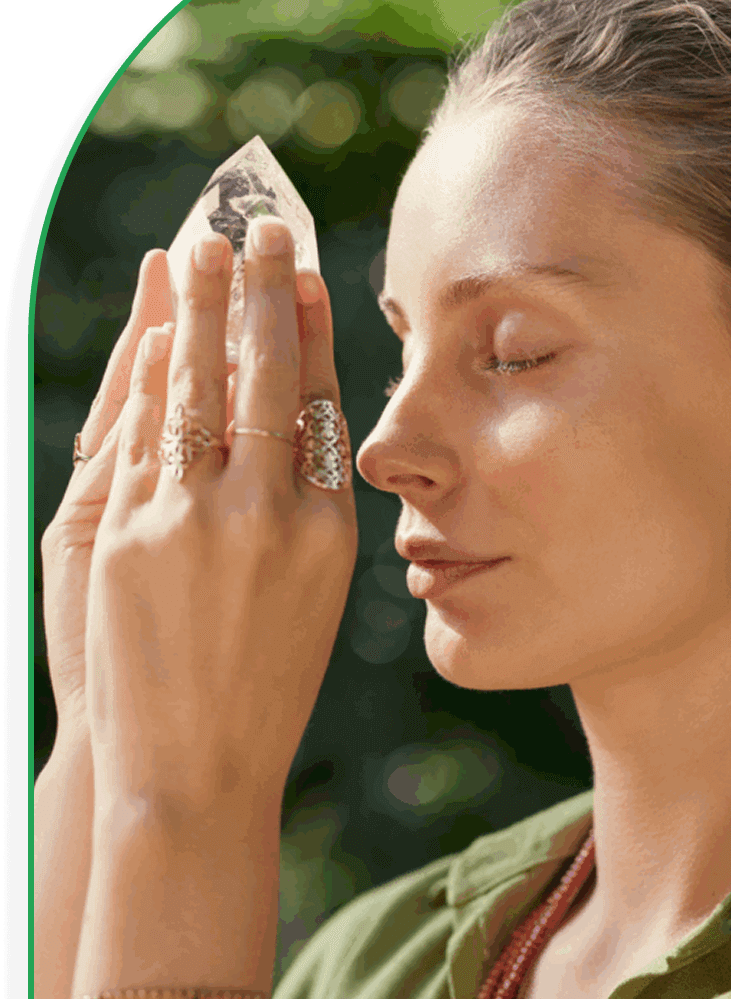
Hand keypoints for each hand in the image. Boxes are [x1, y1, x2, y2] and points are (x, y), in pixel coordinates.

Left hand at [39, 249, 312, 739]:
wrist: (199, 774)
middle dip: (260, 289)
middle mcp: (273, 513)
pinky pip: (146, 433)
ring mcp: (202, 520)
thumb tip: (291, 430)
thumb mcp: (313, 599)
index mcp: (328, 530)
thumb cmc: (262, 693)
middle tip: (257, 223)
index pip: (318, 402)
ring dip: (199, 309)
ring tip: (199, 250)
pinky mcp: (135, 534)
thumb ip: (304, 513)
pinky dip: (151, 374)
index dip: (308, 328)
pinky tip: (156, 331)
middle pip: (266, 375)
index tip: (305, 272)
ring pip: (202, 387)